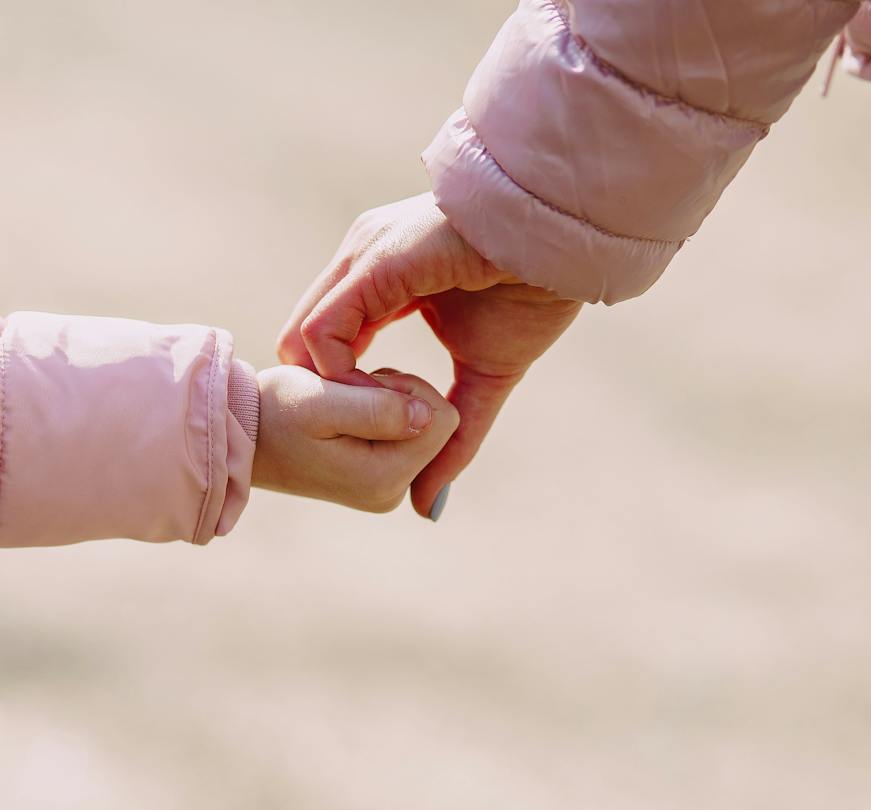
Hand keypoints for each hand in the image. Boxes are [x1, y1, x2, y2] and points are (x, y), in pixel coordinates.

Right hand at [253, 365, 459, 514]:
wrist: (242, 433)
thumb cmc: (275, 412)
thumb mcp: (320, 402)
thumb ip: (378, 409)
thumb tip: (429, 416)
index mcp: (383, 478)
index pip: (442, 418)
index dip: (406, 388)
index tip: (358, 386)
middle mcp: (392, 493)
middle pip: (436, 423)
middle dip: (399, 395)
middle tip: (347, 395)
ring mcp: (386, 489)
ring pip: (423, 424)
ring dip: (388, 400)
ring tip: (341, 405)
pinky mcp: (379, 478)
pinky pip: (406, 433)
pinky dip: (381, 413)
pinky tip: (345, 416)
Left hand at [278, 193, 581, 518]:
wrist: (569, 244)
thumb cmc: (535, 295)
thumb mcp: (484, 377)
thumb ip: (452, 434)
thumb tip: (429, 504)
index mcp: (381, 276)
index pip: (326, 340)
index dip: (339, 391)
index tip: (374, 427)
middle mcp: (362, 260)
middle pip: (302, 343)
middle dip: (324, 398)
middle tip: (364, 434)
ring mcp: (363, 257)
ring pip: (303, 339)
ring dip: (331, 394)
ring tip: (375, 420)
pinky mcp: (373, 263)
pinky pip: (323, 329)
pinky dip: (337, 375)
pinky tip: (375, 398)